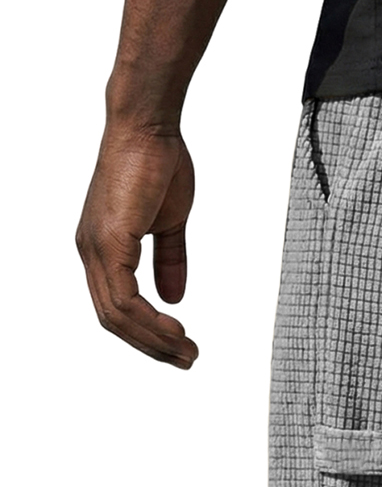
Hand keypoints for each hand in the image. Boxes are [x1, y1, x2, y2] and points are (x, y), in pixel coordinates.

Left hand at [76, 123, 199, 367]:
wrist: (148, 127)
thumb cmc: (157, 162)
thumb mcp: (169, 223)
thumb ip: (169, 261)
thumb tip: (174, 298)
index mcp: (102, 248)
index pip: (117, 306)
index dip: (146, 333)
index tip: (180, 345)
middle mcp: (90, 251)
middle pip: (113, 320)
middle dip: (152, 346)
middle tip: (187, 360)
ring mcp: (95, 248)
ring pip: (118, 316)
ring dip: (154, 341)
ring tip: (186, 352)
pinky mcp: (107, 243)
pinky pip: (124, 299)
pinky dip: (149, 322)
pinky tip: (174, 329)